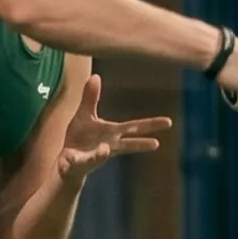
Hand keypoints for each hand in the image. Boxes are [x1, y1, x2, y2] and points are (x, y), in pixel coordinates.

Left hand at [57, 75, 171, 184]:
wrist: (68, 162)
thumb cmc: (80, 137)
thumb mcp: (85, 114)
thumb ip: (90, 97)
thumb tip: (96, 75)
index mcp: (112, 132)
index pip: (135, 127)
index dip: (151, 124)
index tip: (169, 122)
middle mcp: (109, 145)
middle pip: (128, 144)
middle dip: (141, 143)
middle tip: (157, 143)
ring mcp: (96, 156)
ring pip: (101, 154)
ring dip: (102, 153)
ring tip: (106, 150)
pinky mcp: (80, 163)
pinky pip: (79, 160)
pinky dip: (78, 159)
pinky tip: (73, 157)